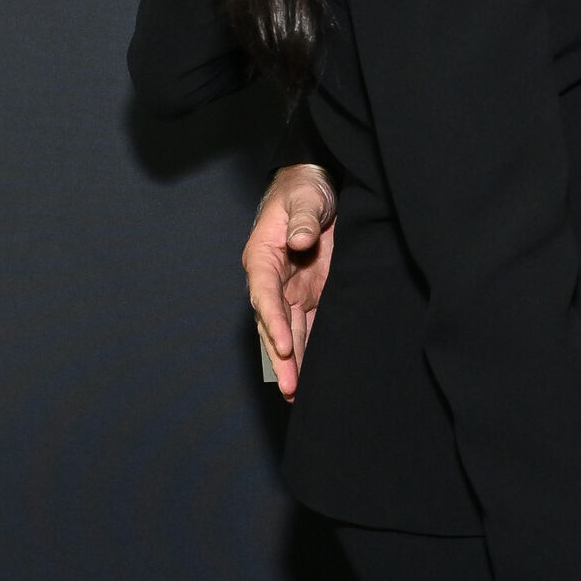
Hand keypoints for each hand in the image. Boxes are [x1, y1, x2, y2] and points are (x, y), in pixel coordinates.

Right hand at [242, 163, 336, 401]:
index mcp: (263, 257)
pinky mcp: (310, 293)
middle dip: (282, 357)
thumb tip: (300, 241)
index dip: (273, 322)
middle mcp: (274, 280)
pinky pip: (309, 324)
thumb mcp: (304, 197)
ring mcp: (292, 289)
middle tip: (291, 388)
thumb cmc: (303, 189)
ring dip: (294, 361)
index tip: (283, 346)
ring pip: (290, 331)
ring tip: (299, 394)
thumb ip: (303, 218)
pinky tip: (315, 373)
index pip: (265, 294)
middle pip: (274, 323)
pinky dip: (310, 348)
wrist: (316, 186)